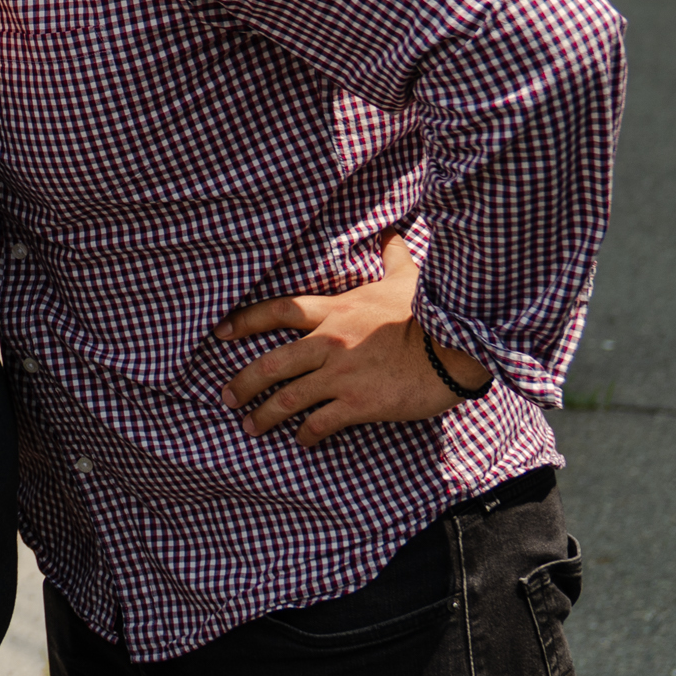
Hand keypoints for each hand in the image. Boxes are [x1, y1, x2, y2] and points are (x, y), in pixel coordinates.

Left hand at [215, 235, 490, 448]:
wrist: (455, 347)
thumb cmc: (430, 313)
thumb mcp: (406, 280)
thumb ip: (392, 259)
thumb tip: (392, 235)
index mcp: (335, 312)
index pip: (278, 312)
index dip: (245, 321)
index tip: (220, 332)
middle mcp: (328, 343)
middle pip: (270, 363)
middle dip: (243, 382)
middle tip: (226, 396)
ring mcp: (340, 375)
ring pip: (287, 398)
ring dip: (264, 414)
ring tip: (251, 426)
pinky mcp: (357, 403)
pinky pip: (320, 422)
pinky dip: (307, 433)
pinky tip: (302, 440)